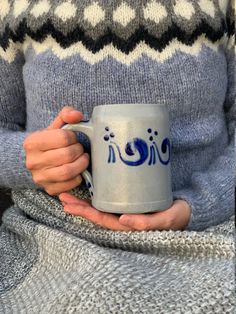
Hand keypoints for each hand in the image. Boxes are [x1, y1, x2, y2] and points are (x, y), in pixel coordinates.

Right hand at [23, 106, 89, 195]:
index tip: (73, 138)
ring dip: (81, 164)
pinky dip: (79, 177)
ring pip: (68, 171)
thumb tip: (77, 115)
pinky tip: (78, 171)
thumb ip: (66, 115)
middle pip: (67, 155)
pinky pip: (70, 184)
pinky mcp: (50, 189)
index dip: (73, 137)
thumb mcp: (56, 127)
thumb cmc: (51, 142)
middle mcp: (33, 162)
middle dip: (79, 150)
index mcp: (32, 143)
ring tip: (83, 158)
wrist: (40, 161)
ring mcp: (40, 178)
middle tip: (80, 149)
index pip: (62, 137)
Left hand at [59, 193, 190, 230]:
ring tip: (67, 193)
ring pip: (101, 206)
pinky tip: (88, 185)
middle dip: (79, 207)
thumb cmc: (176, 216)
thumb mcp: (165, 220)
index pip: (103, 220)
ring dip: (84, 201)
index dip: (87, 213)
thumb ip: (147, 223)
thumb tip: (123, 221)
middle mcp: (123, 219)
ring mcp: (125, 210)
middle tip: (62, 196)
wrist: (185, 210)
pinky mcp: (129, 200)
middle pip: (97, 213)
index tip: (71, 206)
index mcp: (129, 226)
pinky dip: (97, 193)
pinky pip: (109, 199)